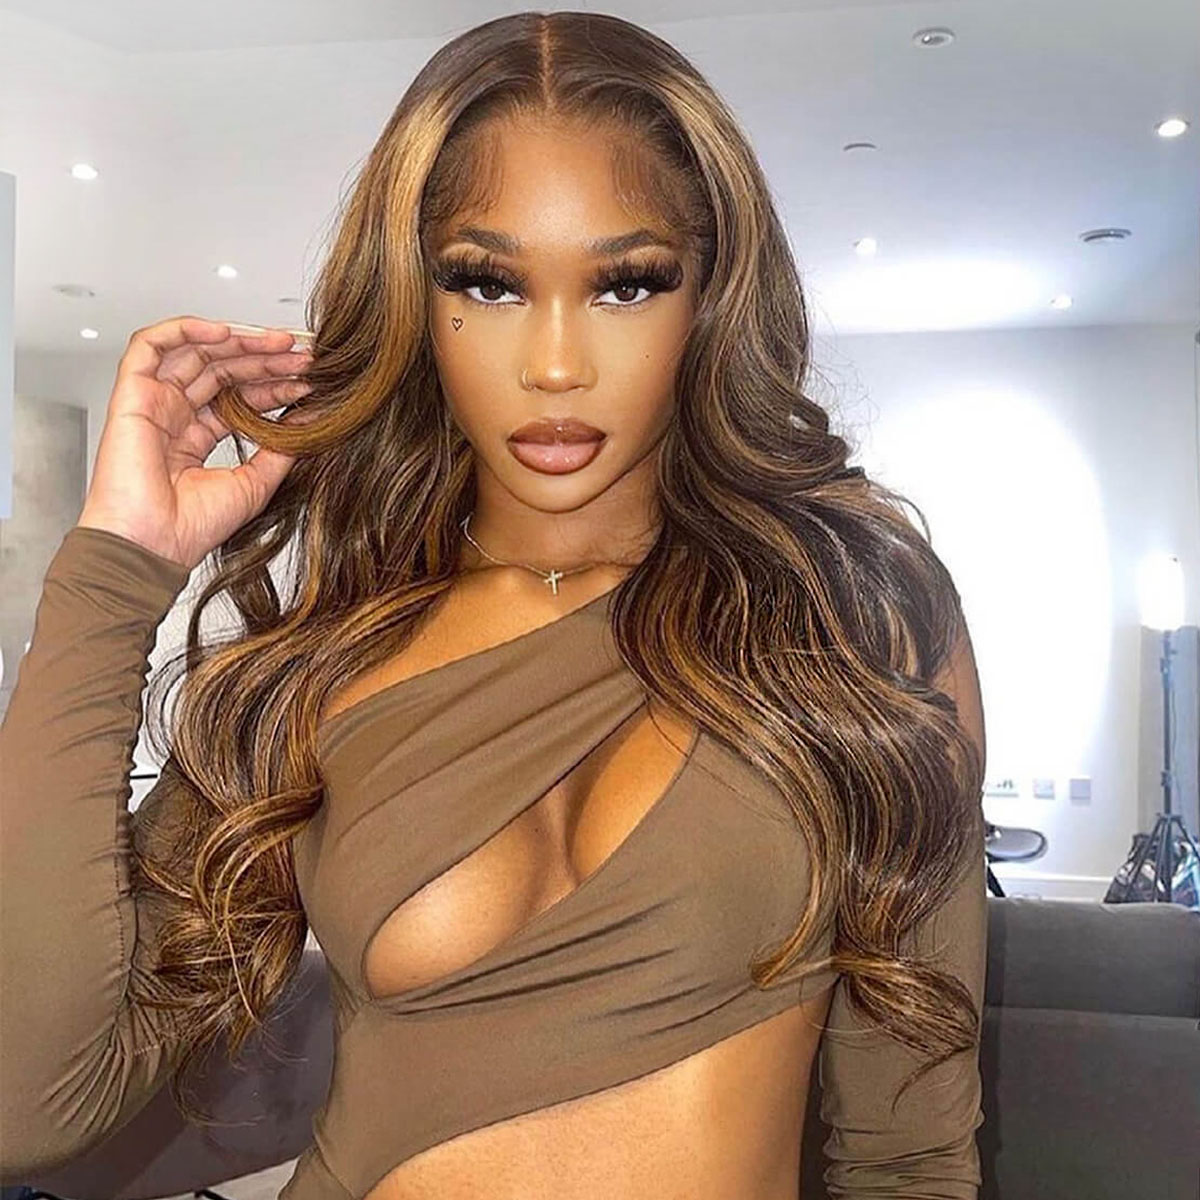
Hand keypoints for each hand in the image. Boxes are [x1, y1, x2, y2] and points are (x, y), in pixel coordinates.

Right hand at [76, 315, 315, 570]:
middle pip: (223, 369)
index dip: (275, 383)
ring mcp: (153, 403)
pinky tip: (226, 333)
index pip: (241, 396)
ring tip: (278, 343)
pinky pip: (151, 344)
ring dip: (238, 342)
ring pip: (195, 351)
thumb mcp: (256, 482)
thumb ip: (282, 447)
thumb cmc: (192, 527)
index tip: (310, 378)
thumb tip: (312, 417)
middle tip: (303, 355)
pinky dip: (186, 330)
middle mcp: (175, 416)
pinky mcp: (131, 394)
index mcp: (197, 437)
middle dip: (265, 358)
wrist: (155, 545)